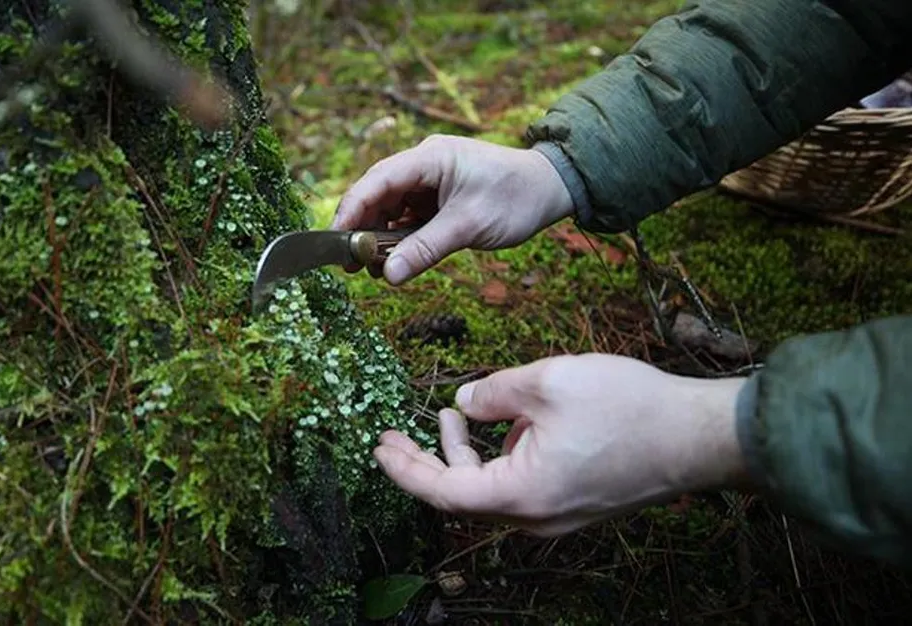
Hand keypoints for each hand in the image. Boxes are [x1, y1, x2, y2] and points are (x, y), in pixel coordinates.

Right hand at [332, 135, 574, 283]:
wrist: (552, 189)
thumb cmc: (515, 198)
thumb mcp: (469, 226)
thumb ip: (426, 249)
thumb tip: (387, 275)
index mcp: (429, 159)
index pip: (376, 181)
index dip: (351, 210)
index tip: (334, 241)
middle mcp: (423, 164)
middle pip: (377, 195)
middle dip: (361, 228)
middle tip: (349, 264)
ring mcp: (429, 181)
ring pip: (390, 208)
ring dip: (380, 237)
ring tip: (373, 268)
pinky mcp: (437, 197)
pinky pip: (407, 217)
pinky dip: (399, 238)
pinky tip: (395, 260)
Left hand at [372, 353, 750, 535]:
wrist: (700, 436)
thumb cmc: (630, 409)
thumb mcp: (548, 382)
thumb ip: (494, 392)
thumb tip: (462, 402)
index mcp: (522, 494)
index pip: (442, 492)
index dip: (404, 470)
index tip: (378, 448)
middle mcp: (536, 518)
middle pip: (462, 496)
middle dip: (427, 462)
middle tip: (396, 434)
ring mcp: (558, 516)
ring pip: (491, 491)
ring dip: (465, 457)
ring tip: (457, 415)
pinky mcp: (575, 505)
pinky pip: (520, 489)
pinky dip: (499, 460)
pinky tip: (506, 424)